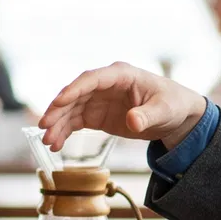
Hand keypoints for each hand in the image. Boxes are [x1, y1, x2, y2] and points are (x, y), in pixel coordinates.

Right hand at [39, 62, 206, 151]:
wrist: (175, 116)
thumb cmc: (172, 104)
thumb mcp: (163, 111)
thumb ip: (147, 116)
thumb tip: (132, 121)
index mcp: (120, 75)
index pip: (91, 79)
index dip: (74, 90)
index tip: (58, 102)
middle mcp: (105, 85)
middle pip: (75, 95)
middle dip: (58, 111)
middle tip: (44, 127)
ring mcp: (98, 99)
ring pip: (71, 110)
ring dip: (58, 124)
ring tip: (48, 142)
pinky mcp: (97, 114)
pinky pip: (75, 121)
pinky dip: (64, 132)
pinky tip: (56, 144)